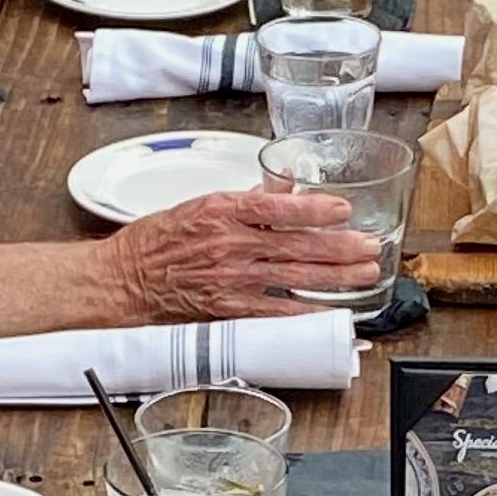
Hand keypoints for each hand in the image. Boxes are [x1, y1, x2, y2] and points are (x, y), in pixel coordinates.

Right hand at [102, 189, 385, 319]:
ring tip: (364, 274)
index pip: (279, 207)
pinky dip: (304, 310)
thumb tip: (286, 185)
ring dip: (335, 277)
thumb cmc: (159, 240)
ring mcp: (232, 279)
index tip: (344, 210)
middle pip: (297, 245)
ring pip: (294, 277)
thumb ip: (250, 197)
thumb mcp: (203, 203)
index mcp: (223, 210)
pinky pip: (275, 310)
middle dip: (341, 248)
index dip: (316, 209)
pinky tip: (329, 309)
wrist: (125, 278)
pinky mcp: (228, 308)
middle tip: (370, 247)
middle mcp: (231, 244)